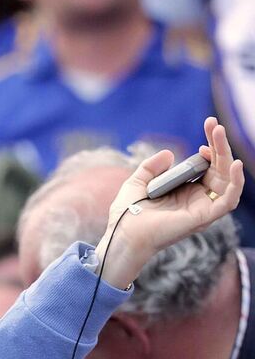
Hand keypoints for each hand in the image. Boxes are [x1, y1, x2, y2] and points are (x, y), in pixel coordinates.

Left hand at [96, 117, 244, 288]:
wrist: (123, 234)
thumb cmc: (128, 214)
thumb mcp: (137, 182)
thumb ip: (151, 167)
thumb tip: (168, 153)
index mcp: (185, 191)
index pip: (207, 166)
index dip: (210, 148)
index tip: (205, 131)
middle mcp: (198, 199)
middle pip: (219, 169)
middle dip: (219, 145)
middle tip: (215, 124)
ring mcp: (203, 208)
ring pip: (227, 180)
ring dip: (227, 156)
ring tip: (220, 134)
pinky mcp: (204, 217)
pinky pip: (228, 200)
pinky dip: (236, 183)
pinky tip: (234, 164)